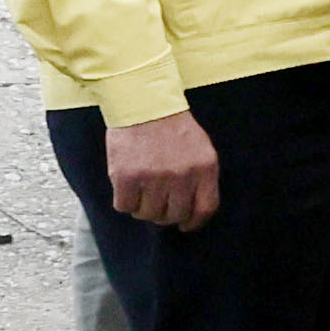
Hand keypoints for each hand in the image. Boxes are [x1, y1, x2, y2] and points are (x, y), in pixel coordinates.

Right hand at [104, 112, 220, 229]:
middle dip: (165, 215)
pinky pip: (125, 206)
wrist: (144, 105)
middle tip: (157, 205)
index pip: (204, 209)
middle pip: (174, 215)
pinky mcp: (126, 177)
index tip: (185, 225)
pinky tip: (127, 189)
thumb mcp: (201, 148)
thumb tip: (194, 210)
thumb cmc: (173, 128)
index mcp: (204, 168)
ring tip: (142, 193)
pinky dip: (125, 202)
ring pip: (148, 214)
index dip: (194, 222)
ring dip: (144, 209)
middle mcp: (181, 176)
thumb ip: (201, 177)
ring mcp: (153, 177)